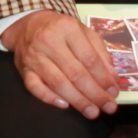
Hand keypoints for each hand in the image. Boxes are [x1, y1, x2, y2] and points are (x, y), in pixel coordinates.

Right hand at [3, 11, 123, 117]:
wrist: (27, 25)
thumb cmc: (61, 29)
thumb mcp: (84, 32)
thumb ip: (100, 53)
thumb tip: (112, 78)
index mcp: (67, 28)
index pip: (89, 59)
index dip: (103, 78)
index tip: (114, 93)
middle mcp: (49, 41)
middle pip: (75, 74)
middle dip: (94, 94)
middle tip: (108, 108)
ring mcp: (34, 56)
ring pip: (58, 83)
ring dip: (77, 101)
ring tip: (92, 112)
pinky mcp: (23, 69)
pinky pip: (35, 87)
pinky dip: (49, 98)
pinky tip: (64, 105)